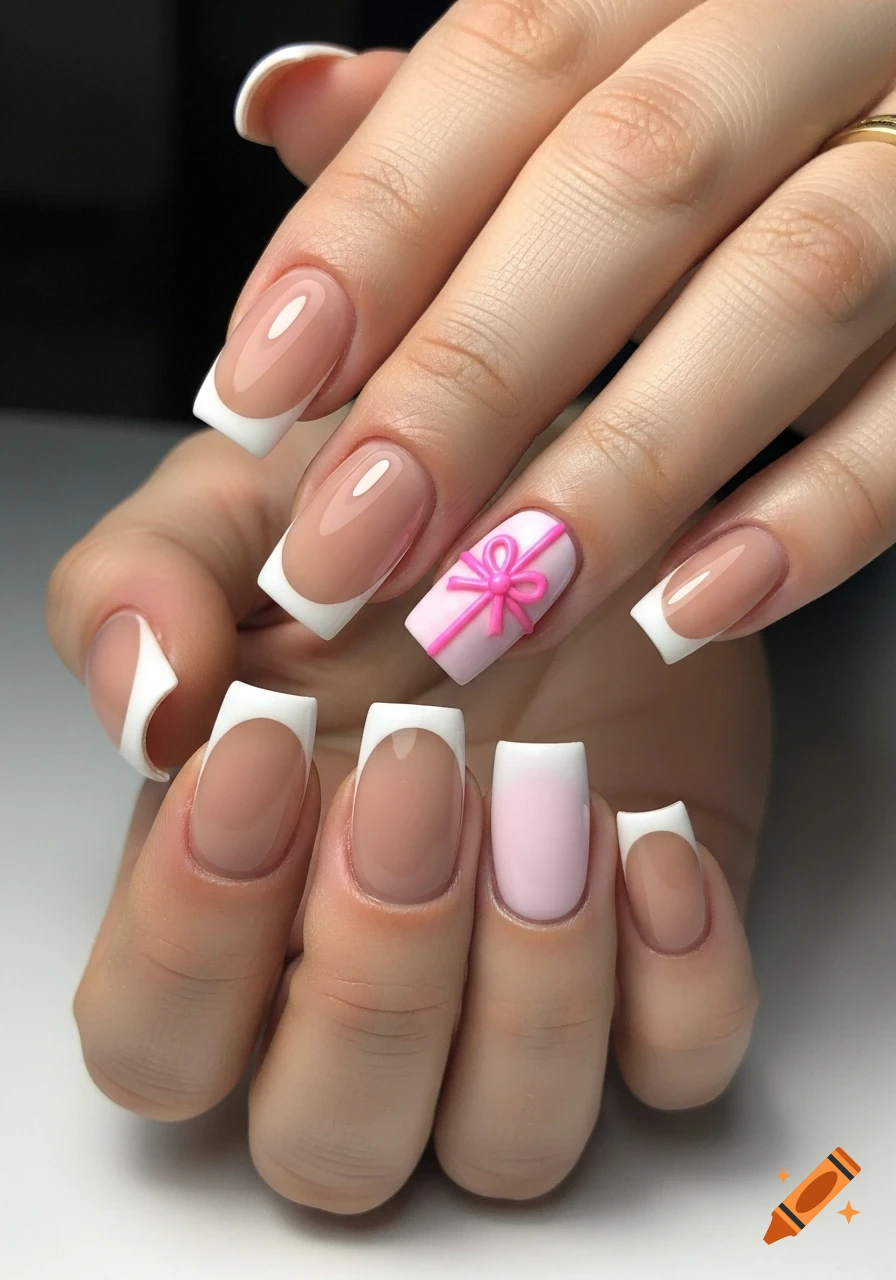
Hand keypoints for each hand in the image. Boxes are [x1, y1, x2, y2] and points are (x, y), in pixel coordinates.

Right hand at [48, 420, 766, 1210]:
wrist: (572, 503)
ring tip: (557, 794)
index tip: (265, 749)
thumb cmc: (397, 523)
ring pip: (504, 1143)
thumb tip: (140, 698)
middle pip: (327, 1137)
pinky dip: (677, 982)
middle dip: (376, 972)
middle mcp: (368, 974)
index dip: (193, 934)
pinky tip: (652, 836)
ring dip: (531, 985)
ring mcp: (517, 988)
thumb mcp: (242, 512)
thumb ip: (140, 582)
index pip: (155, 1036)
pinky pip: (671, 1067)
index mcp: (240, 891)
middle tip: (425, 768)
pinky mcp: (654, 966)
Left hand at [195, 0, 895, 678]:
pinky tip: (694, 604)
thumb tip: (288, 108)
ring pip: (792, 285)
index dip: (371, 230)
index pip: (509, 60)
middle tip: (353, 546)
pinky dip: (816, 515)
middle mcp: (812, 34)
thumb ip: (447, 109)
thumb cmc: (745, 117)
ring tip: (500, 604)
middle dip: (472, 378)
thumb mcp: (597, 76)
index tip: (259, 387)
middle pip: (635, 177)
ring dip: (624, 467)